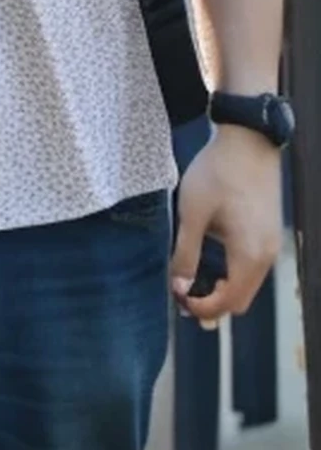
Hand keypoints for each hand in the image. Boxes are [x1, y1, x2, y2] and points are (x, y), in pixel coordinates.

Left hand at [171, 127, 284, 327]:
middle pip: (242, 301)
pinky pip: (253, 269)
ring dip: (223, 291)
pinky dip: (234, 276)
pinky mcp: (269, 234)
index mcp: (249, 254)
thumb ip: (186, 254)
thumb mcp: (192, 214)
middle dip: (213, 305)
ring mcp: (271, 245)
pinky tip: (212, 265)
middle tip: (182, 295)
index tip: (177, 299)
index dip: (202, 308)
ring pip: (249, 286)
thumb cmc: (217, 174)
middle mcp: (266, 256)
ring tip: (192, 282)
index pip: (228, 302)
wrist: (248, 141)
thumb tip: (179, 287)